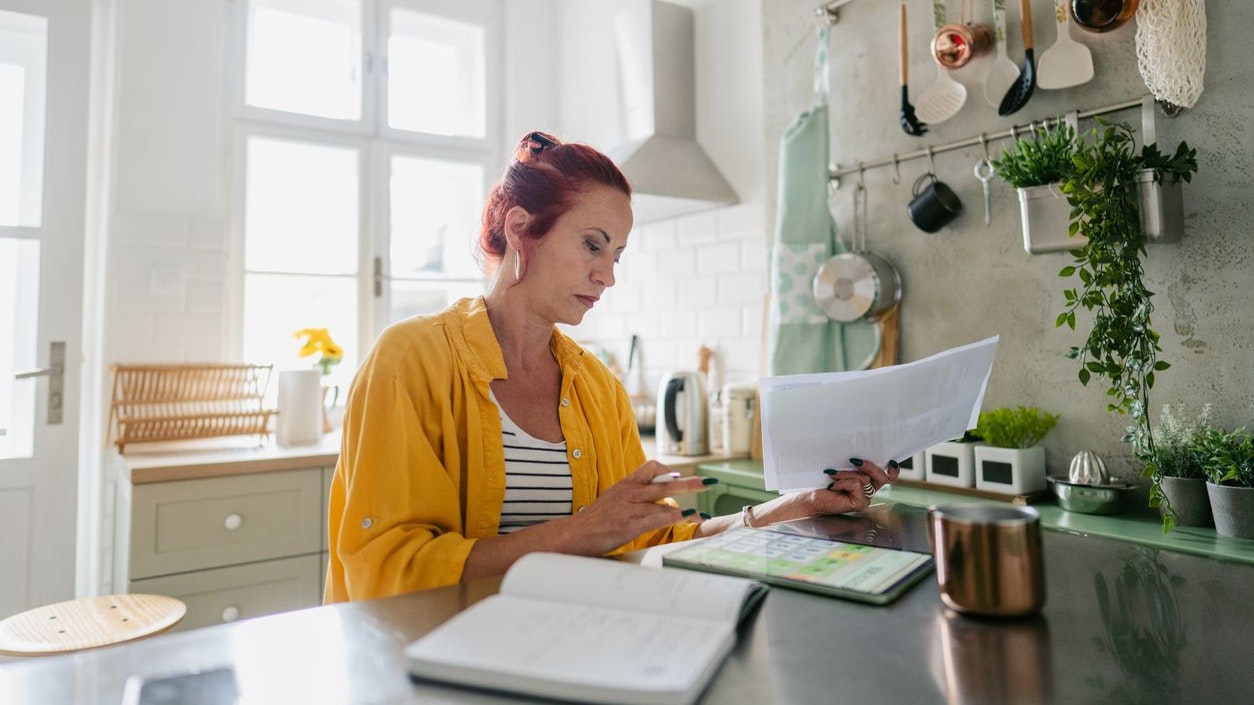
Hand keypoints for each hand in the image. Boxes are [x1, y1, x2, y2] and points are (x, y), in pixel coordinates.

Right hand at [563, 461, 709, 554]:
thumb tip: (653, 496)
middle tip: (708, 482)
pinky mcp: (630, 523)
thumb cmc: (595, 520)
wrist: (574, 534)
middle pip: (665, 480)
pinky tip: (686, 518)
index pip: (651, 467)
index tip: (679, 475)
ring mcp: (630, 507)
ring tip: (701, 512)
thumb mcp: (613, 499)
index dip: (668, 471)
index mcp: (626, 484)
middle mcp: (630, 491)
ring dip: (686, 505)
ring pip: (664, 498)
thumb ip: (633, 495)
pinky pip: (658, 517)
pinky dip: (675, 516)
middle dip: (690, 482)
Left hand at [810, 457, 899, 514]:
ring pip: (866, 479)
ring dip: (846, 473)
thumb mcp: (841, 467)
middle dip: (869, 465)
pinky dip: (844, 482)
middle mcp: (869, 490)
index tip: (891, 461)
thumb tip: (859, 455)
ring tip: (832, 474)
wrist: (809, 497)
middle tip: (852, 460)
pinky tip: (833, 486)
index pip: (888, 476)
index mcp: (867, 480)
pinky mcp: (859, 503)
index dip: (894, 470)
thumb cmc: (822, 481)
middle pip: (882, 476)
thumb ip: (853, 464)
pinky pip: (858, 485)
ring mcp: (865, 498)